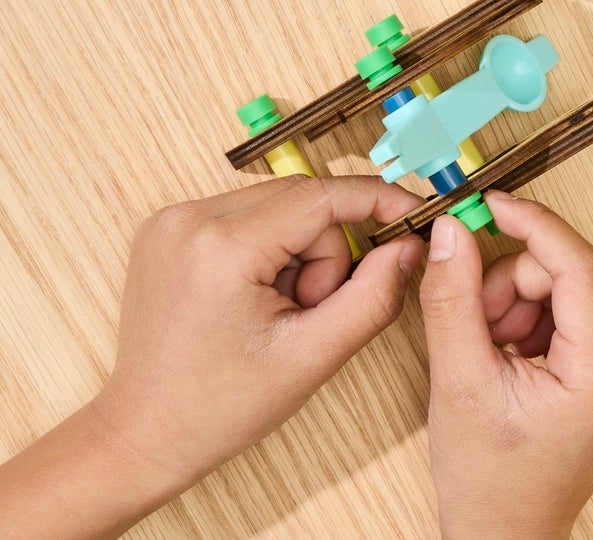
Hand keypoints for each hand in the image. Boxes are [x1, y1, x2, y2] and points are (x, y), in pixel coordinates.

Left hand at [99, 176, 424, 486]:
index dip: (378, 200)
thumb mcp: (313, 357)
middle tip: (312, 308)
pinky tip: (256, 294)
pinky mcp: (169, 225)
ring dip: (299, 249)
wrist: (142, 433)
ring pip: (280, 204)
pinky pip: (250, 212)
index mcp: (221, 248)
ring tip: (279, 309)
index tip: (414, 214)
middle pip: (304, 199)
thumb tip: (410, 244)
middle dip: (327, 249)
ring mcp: (173, 219)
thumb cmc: (219, 407)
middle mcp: (189, 218)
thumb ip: (373, 296)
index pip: (323, 195)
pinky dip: (270, 246)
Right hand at [420, 191, 592, 539]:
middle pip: (581, 268)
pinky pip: (585, 307)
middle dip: (520, 277)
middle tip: (477, 314)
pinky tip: (512, 352)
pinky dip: (542, 313)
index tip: (490, 204)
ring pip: (580, 282)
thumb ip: (454, 297)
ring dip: (527, 296)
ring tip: (492, 346)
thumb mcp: (458, 382)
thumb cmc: (488, 481)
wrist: (506, 538)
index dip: (532, 225)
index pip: (579, 264)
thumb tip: (452, 231)